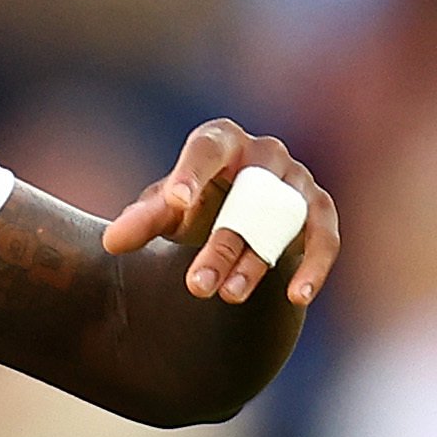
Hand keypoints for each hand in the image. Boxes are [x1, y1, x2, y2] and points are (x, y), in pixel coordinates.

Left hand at [102, 119, 338, 306]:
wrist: (231, 207)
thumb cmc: (191, 201)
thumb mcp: (166, 208)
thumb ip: (143, 220)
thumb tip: (112, 242)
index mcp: (219, 140)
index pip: (205, 150)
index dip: (191, 174)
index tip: (177, 202)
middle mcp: (263, 153)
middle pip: (245, 198)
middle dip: (220, 245)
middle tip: (195, 286)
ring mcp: (295, 179)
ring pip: (280, 223)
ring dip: (256, 262)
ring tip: (229, 296)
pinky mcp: (318, 208)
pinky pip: (324, 236)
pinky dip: (315, 266)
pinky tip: (298, 296)